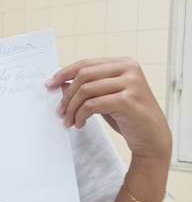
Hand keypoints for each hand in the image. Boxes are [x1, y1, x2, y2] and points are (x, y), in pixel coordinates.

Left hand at [46, 57, 171, 160]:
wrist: (152, 138)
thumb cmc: (128, 116)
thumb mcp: (106, 98)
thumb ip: (88, 87)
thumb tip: (60, 84)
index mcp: (124, 63)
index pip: (86, 64)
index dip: (64, 73)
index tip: (49, 84)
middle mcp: (129, 69)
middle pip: (84, 75)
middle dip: (67, 95)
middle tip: (60, 111)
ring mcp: (130, 83)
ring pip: (86, 90)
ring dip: (72, 108)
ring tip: (68, 121)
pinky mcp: (128, 100)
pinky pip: (92, 105)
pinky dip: (80, 115)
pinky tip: (79, 124)